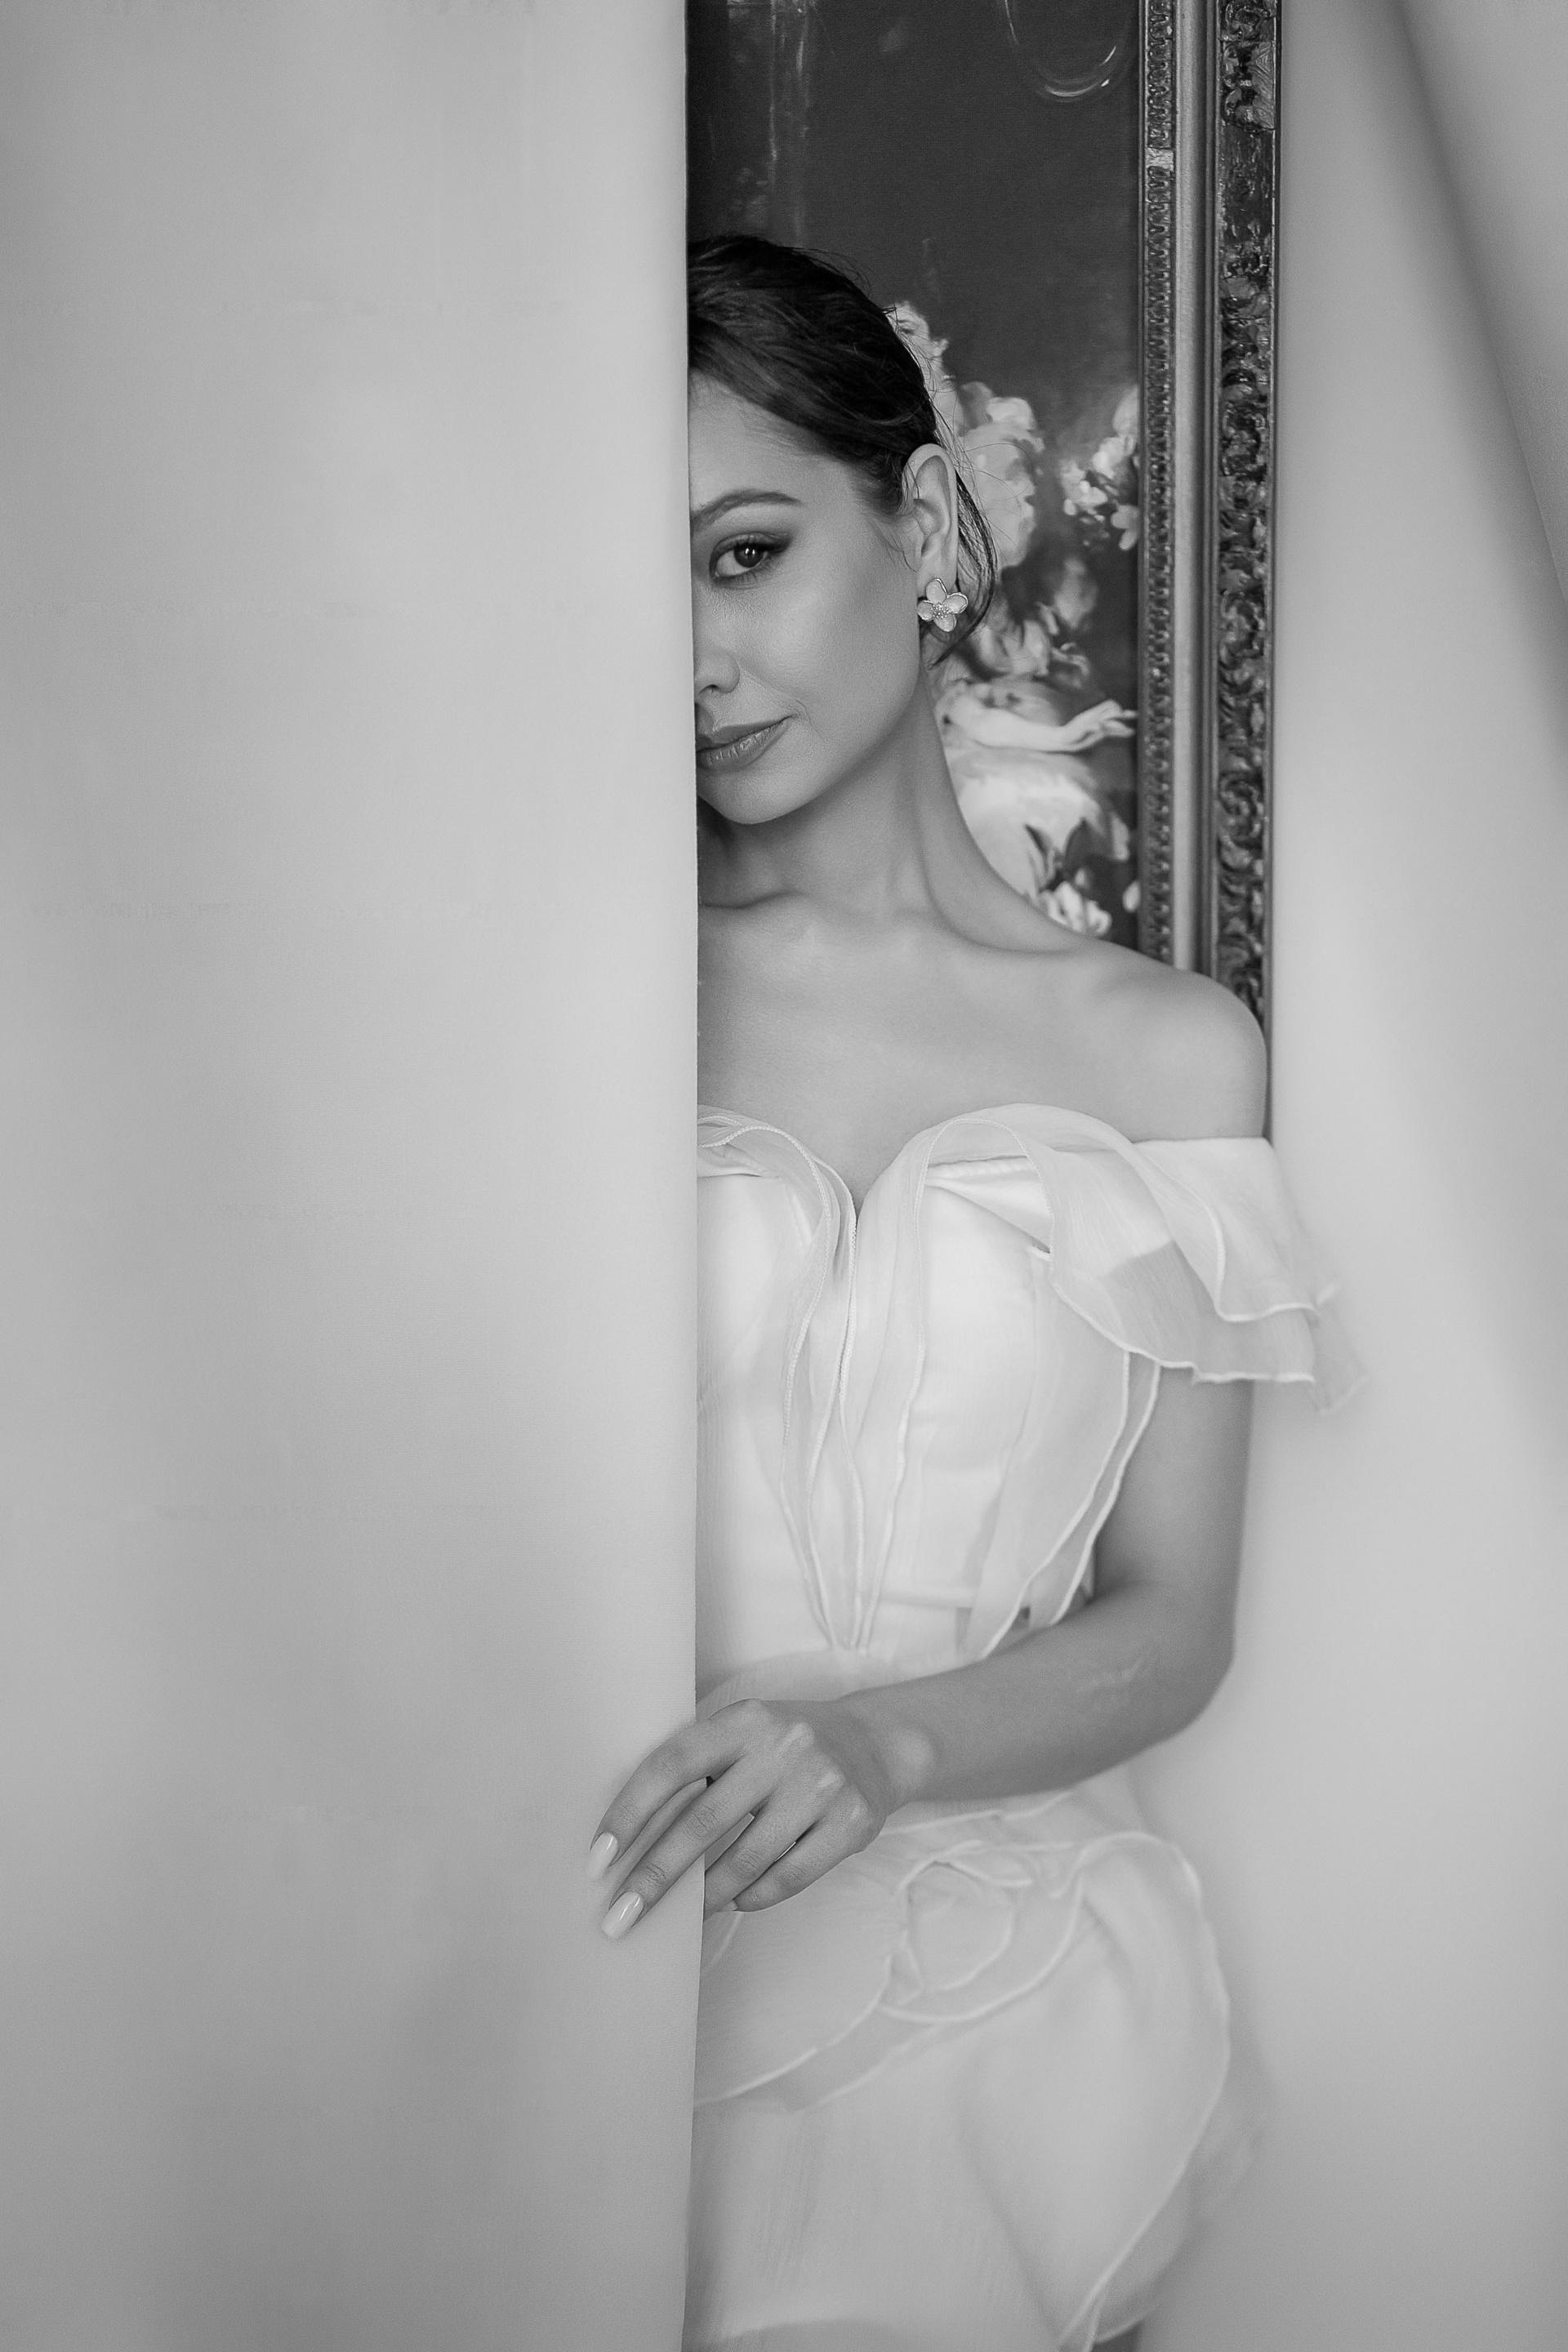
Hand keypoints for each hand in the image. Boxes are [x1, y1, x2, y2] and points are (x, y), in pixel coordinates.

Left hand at [588, 1696, 898, 1939]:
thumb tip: (628, 1838)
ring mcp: (821, 1785)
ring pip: (745, 1861)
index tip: (598, 1859)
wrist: (877, 1743)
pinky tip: (735, 1900)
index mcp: (743, 1719)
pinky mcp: (851, 1823)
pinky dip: (752, 1896)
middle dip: (654, 1877)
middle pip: (702, 1823)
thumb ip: (697, 1768)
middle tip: (618, 1917)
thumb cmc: (786, 1746)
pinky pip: (787, 1877)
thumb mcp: (743, 1733)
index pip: (672, 1764)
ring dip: (704, 1897)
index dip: (629, 1811)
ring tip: (679, 1918)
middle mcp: (783, 1746)